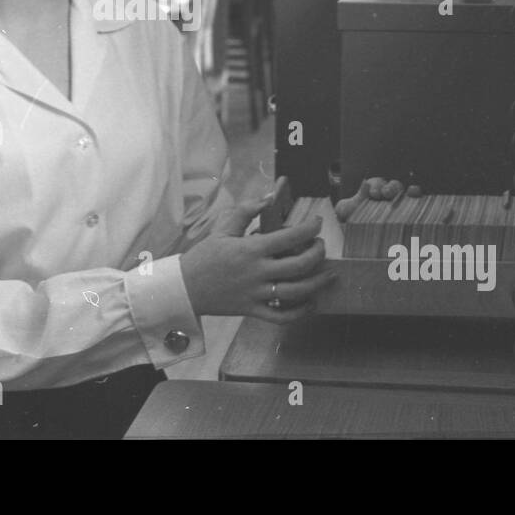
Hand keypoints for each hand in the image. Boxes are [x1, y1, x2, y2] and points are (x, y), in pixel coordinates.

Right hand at [180, 177, 334, 322]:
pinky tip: (311, 303)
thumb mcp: (222, 229)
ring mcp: (256, 294)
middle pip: (300, 265)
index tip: (317, 223)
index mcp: (251, 249)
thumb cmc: (204, 256)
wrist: (184, 287)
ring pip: (297, 292)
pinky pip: (282, 317)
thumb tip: (269, 197)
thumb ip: (246, 211)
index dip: (310, 228)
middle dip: (318, 254)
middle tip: (321, 246)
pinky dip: (300, 313)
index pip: (290, 236)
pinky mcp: (253, 311)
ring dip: (318, 283)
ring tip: (329, 274)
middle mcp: (257, 272)